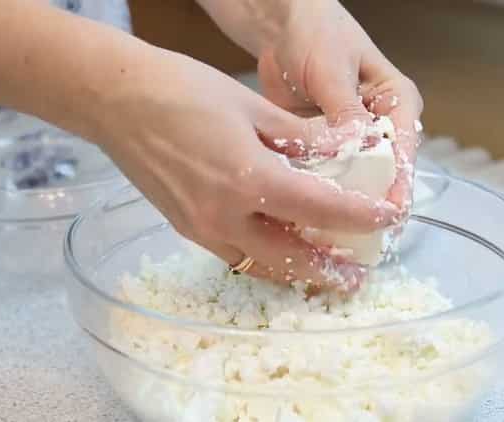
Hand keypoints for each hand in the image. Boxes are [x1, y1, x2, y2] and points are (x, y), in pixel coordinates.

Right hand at [95, 48, 400, 289]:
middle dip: (329, 270)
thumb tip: (338, 154)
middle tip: (358, 274)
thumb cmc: (182, 92)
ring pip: (260, 266)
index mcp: (247, 179)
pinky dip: (264, 257)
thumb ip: (298, 138)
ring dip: (296, 271)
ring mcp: (201, 228)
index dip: (360, 218)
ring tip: (325, 269)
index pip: (319, 209)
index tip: (387, 220)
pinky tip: (280, 245)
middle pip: (290, 259)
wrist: (116, 100)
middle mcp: (224, 216)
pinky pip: (234, 255)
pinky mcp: (186, 228)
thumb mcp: (251, 106)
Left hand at [255, 1, 424, 211]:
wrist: (279, 27)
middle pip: (382, 171)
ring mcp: (349, 140)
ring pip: (352, 179)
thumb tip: (359, 146)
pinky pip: (323, 175)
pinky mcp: (322, 147)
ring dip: (342, 200)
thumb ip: (345, 109)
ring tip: (336, 229)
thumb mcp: (331, 70)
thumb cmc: (315, 34)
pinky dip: (315, 190)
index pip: (404, 146)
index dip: (399, 181)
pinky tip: (307, 211)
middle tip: (363, 232)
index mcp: (395, 100)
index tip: (393, 210)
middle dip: (372, 200)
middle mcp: (378, 125)